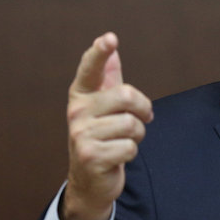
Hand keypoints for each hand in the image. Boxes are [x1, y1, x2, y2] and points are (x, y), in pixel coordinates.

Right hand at [61, 32, 152, 219]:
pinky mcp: (91, 157)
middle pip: (126, 96)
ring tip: (124, 140)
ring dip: (137, 135)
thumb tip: (110, 47)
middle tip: (140, 119)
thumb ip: (107, 78)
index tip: (109, 39)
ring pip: (131, 124)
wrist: (89, 181)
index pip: (91, 69)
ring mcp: (81, 135)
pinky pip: (130, 147)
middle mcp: (77, 112)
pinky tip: (117, 156)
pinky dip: (131, 152)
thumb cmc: (101, 137)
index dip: (100, 53)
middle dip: (142, 110)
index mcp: (81, 96)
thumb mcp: (103, 107)